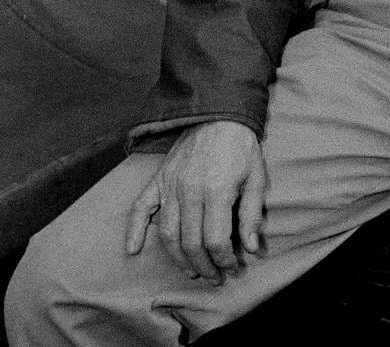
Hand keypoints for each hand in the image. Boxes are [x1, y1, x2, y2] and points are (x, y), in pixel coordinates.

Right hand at [126, 120, 266, 283]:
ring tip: (191, 271)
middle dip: (204, 266)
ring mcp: (171, 184)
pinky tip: (133, 250)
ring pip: (168, 234)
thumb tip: (252, 249)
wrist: (219, 112)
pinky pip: (140, 207)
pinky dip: (134, 230)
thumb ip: (252, 215)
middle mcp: (190, 190)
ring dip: (178, 259)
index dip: (225, 260)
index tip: (233, 268)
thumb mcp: (257, 177)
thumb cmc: (241, 146)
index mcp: (216, 190)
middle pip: (191, 243)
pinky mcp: (159, 178)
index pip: (216, 240)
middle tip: (214, 276)